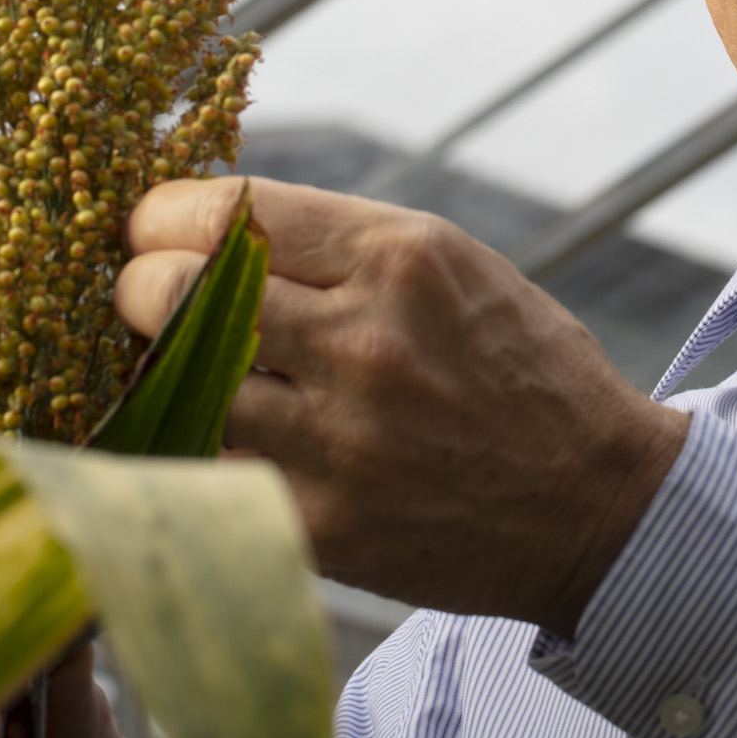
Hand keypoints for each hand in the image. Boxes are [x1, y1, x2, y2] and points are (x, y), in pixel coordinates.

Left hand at [118, 177, 690, 635]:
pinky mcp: (323, 525)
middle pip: (174, 292)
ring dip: (157, 375)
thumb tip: (212, 228)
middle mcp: (364, 339)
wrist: (599, 504)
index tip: (151, 228)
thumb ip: (340, 247)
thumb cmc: (522, 372)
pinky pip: (206, 476)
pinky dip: (187, 453)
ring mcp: (338, 439)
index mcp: (401, 256)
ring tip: (170, 370)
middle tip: (143, 298)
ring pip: (177, 388)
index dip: (162, 216)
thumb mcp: (454, 268)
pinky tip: (198, 439)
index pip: (226, 211)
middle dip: (137, 287)